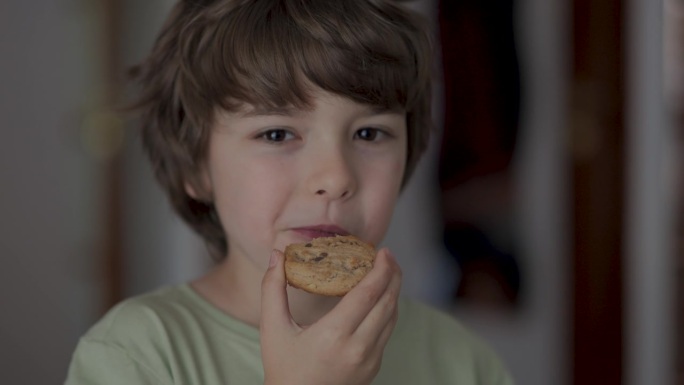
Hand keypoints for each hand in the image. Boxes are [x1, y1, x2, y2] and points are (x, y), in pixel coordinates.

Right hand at [260, 247, 401, 384]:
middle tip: (388, 256)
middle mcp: (358, 348)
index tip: (382, 251)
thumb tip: (276, 255)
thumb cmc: (283, 369)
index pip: (368, 293)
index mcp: (334, 335)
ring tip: (387, 272)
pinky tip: (380, 299)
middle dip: (392, 275)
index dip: (380, 269)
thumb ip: (273, 290)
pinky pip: (387, 332)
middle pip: (387, 302)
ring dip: (393, 292)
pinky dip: (387, 311)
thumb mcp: (272, 329)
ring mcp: (370, 360)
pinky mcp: (373, 368)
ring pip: (391, 318)